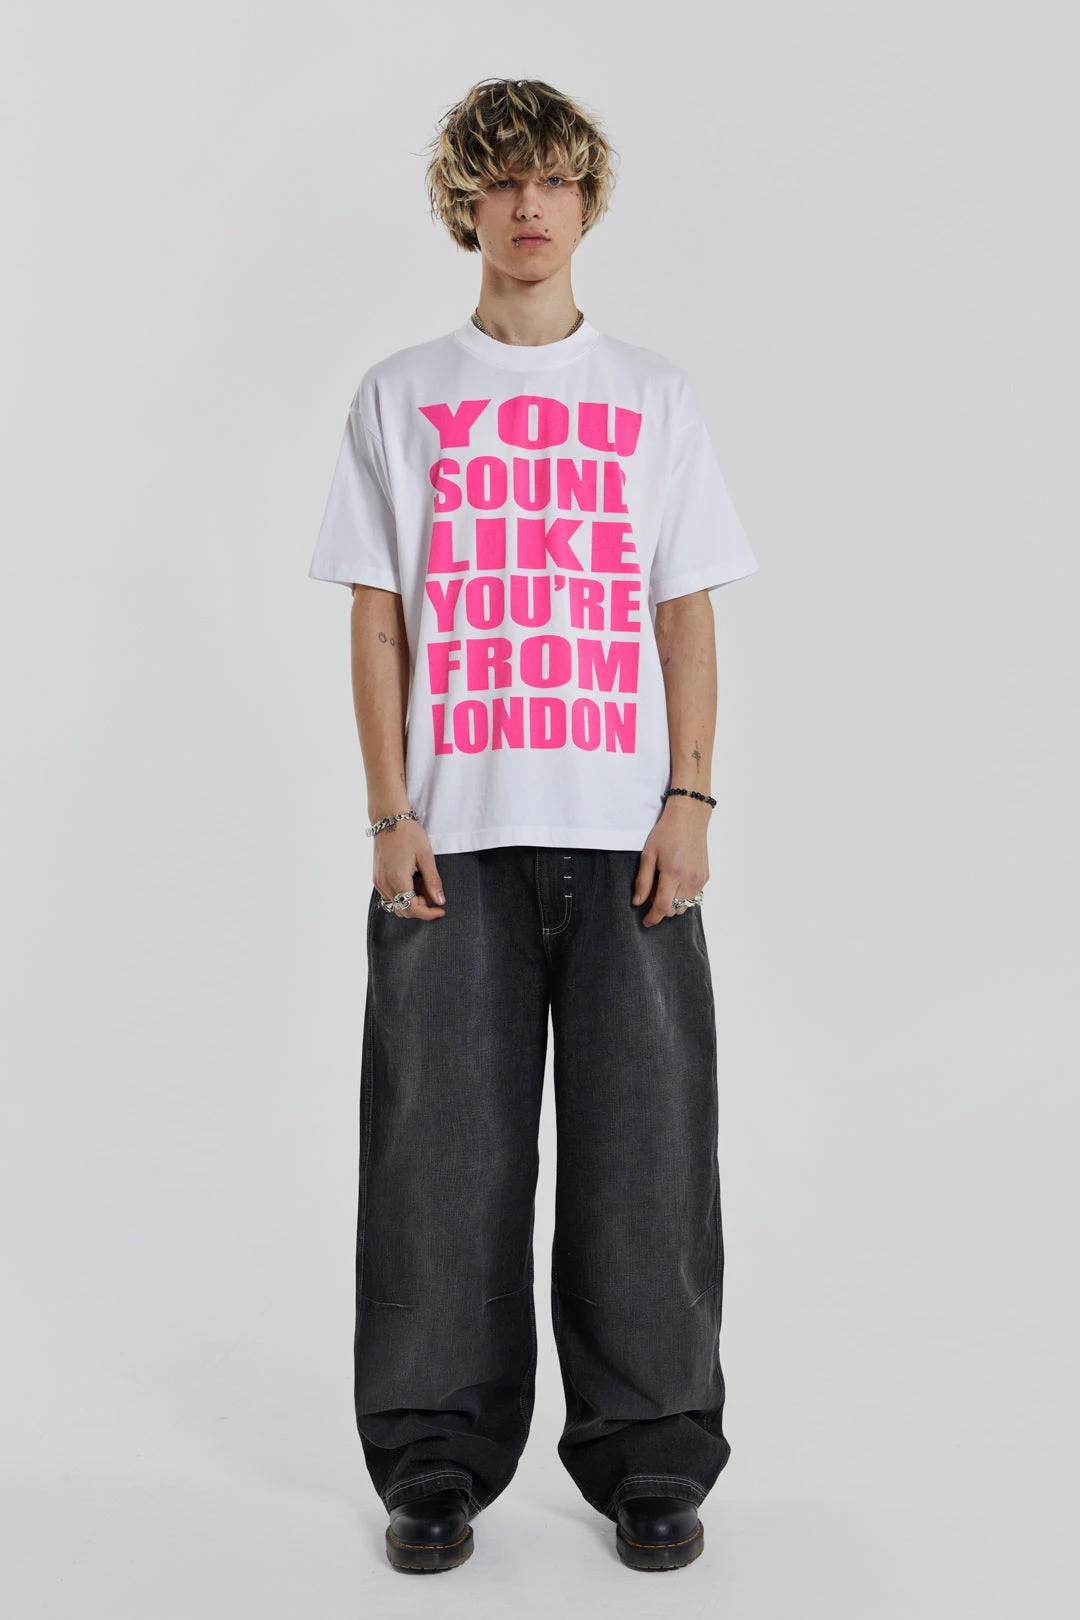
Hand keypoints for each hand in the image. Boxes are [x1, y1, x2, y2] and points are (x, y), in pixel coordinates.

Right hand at [373, 819, 445, 920]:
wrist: (389, 819)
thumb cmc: (409, 834)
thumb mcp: (426, 857)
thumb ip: (433, 881)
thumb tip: (440, 901)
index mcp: (397, 879)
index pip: (412, 909)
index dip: (429, 913)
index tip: (441, 910)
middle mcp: (384, 884)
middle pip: (404, 910)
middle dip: (421, 906)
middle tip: (431, 890)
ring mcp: (378, 882)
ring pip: (397, 904)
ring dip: (411, 900)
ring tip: (422, 881)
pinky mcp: (377, 878)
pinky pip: (390, 896)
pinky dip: (403, 894)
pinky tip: (412, 879)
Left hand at [632, 797, 709, 926]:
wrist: (689, 817)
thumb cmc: (666, 832)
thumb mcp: (648, 854)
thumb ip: (642, 881)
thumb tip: (637, 902)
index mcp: (673, 874)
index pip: (663, 907)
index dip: (653, 918)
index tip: (645, 921)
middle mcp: (689, 880)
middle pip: (674, 910)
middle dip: (661, 908)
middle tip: (653, 891)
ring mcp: (700, 879)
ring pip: (685, 906)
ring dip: (673, 903)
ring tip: (665, 885)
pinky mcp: (705, 877)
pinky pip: (694, 896)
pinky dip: (683, 896)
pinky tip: (676, 881)